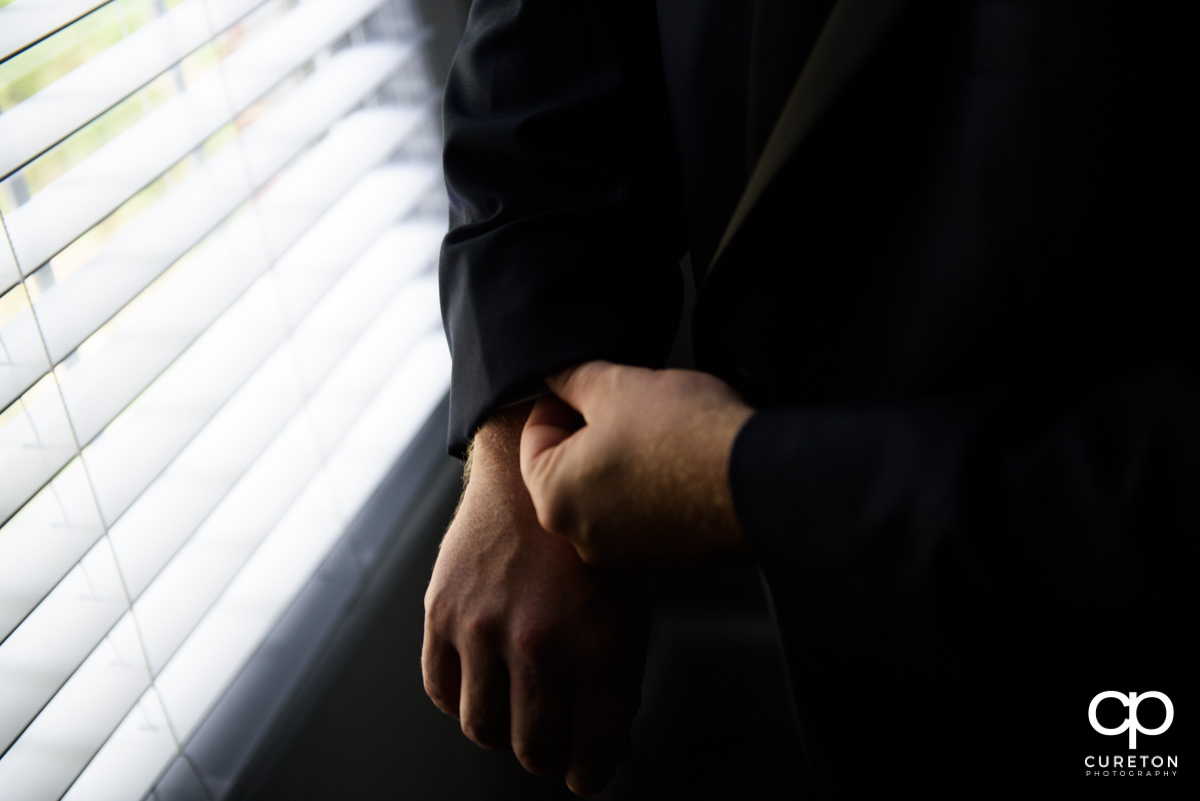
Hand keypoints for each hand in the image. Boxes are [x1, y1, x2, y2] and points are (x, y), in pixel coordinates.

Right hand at [422, 405, 648, 795]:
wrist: (531, 472)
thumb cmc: (587, 546)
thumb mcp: (626, 611)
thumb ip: (615, 682)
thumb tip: (599, 752)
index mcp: (599, 646)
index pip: (592, 753)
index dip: (589, 774)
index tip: (585, 772)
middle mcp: (539, 643)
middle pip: (534, 749)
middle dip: (549, 756)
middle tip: (553, 744)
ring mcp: (484, 628)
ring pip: (483, 729)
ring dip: (503, 733)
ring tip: (516, 713)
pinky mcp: (441, 611)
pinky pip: (442, 690)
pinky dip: (462, 698)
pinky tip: (483, 681)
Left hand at [520, 361, 755, 568]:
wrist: (758, 480)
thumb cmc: (685, 434)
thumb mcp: (618, 384)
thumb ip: (573, 378)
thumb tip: (555, 376)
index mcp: (554, 497)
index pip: (535, 435)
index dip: (564, 400)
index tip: (594, 388)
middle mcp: (581, 538)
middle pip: (570, 468)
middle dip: (594, 434)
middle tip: (631, 408)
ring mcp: (626, 555)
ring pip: (608, 492)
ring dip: (625, 462)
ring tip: (663, 435)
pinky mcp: (666, 560)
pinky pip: (644, 516)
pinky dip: (655, 491)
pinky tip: (683, 465)